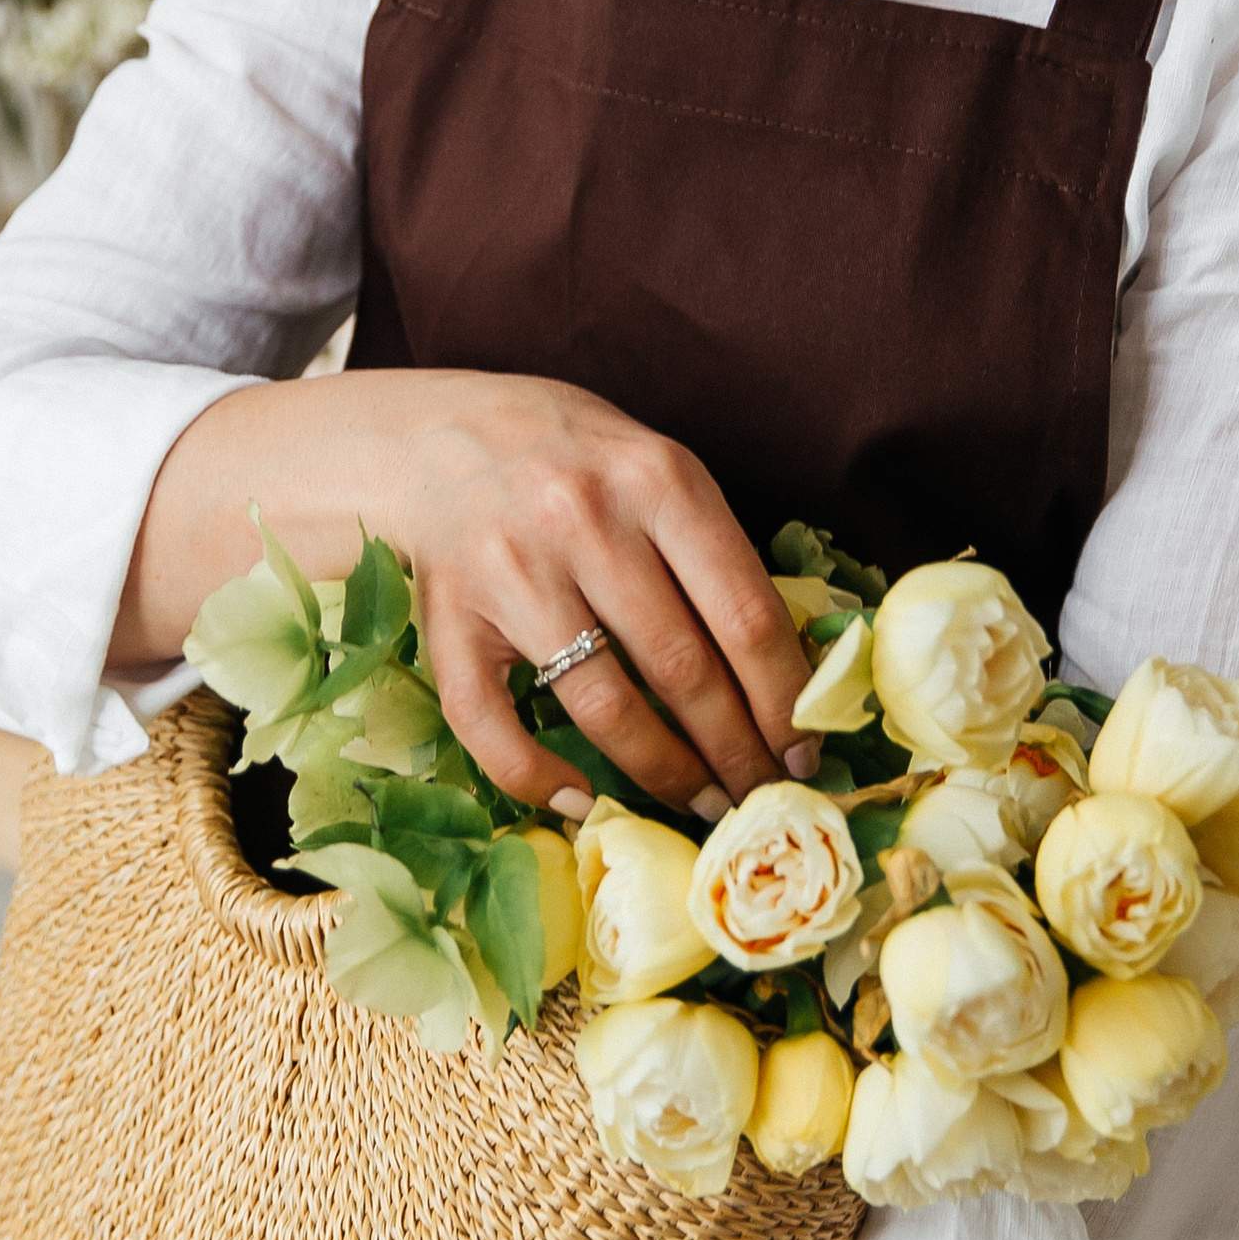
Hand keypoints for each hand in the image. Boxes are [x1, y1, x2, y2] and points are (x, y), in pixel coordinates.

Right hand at [117, 365, 812, 818]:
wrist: (433, 435)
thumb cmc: (570, 457)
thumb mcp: (655, 467)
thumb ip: (711, 548)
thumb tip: (786, 670)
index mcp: (658, 478)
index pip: (745, 613)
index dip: (784, 697)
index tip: (805, 748)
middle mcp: (586, 522)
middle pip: (683, 671)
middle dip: (736, 752)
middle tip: (763, 795)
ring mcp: (513, 572)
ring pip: (604, 707)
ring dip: (664, 773)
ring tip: (702, 803)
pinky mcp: (449, 617)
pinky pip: (492, 723)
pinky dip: (538, 778)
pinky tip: (584, 800)